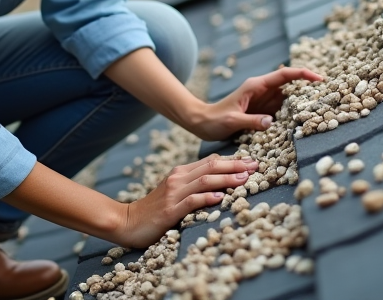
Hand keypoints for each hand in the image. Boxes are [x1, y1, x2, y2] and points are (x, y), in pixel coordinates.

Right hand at [117, 155, 256, 248]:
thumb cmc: (154, 209)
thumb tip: (220, 183)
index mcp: (180, 173)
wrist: (127, 221)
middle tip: (255, 166)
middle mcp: (178, 178)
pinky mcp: (169, 210)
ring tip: (244, 180)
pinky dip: (207, 198)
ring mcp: (173, 194)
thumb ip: (194, 185)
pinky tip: (221, 198)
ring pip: (204, 181)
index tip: (251, 162)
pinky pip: (191, 201)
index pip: (211, 162)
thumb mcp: (175, 192)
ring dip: (226, 179)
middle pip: (211, 167)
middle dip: (235, 166)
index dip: (232, 161)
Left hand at [189, 67, 322, 140]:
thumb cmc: (214, 120)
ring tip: (320, 109)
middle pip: (291, 83)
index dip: (303, 74)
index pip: (284, 75)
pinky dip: (292, 113)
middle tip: (328, 95)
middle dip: (308, 87)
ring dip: (302, 102)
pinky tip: (301, 121)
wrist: (201, 123)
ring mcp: (264, 100)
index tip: (319, 79)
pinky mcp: (263, 111)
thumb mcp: (232, 121)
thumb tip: (271, 122)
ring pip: (288, 97)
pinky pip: (282, 110)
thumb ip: (251, 121)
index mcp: (256, 86)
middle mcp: (262, 90)